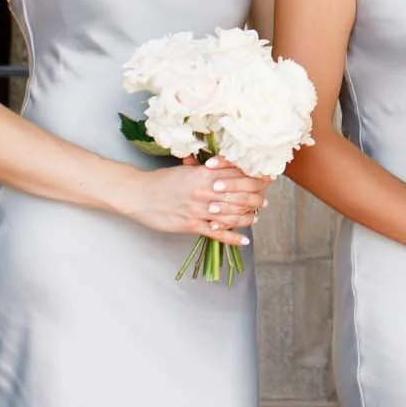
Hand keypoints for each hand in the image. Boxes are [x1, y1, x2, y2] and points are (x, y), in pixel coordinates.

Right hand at [121, 157, 269, 239]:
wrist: (138, 194)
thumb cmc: (161, 181)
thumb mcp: (186, 170)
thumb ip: (205, 169)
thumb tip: (221, 166)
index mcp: (205, 174)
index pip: (238, 175)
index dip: (255, 178)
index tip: (266, 179)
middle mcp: (206, 191)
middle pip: (240, 195)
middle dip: (256, 198)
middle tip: (264, 200)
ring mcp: (199, 209)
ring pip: (232, 214)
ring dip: (248, 216)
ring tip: (256, 216)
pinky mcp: (191, 225)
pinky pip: (217, 233)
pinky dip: (232, 238)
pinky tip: (244, 240)